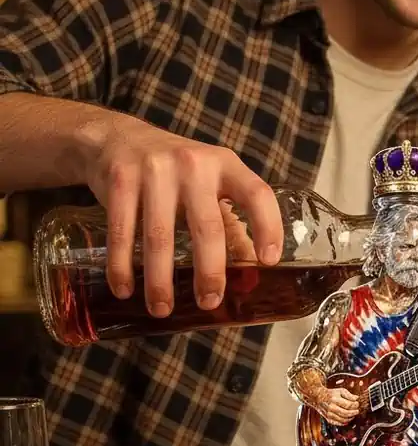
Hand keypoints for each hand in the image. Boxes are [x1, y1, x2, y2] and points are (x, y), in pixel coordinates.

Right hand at [76, 115, 283, 315]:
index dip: (268, 226)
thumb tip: (252, 267)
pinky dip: (122, 266)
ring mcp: (155, 171)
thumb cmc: (175, 169)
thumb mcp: (209, 183)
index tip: (269, 261)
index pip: (257, 194)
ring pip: (159, 237)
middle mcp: (194, 164)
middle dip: (210, 271)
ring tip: (162, 309)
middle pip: (207, 226)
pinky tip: (124, 288)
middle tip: (209, 302)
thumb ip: (229, 220)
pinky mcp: (120, 180)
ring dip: (160, 280)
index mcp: (225, 164)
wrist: (119, 136)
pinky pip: (122, 232)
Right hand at [315, 387, 359, 424]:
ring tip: (353, 415)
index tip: (357, 404)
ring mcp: (329, 414)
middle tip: (357, 411)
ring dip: (350, 418)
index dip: (355, 405)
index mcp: (335, 400)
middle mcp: (331, 408)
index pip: (348, 405)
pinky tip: (347, 420)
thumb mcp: (340, 391)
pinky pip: (337, 423)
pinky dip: (344, 423)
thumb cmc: (330, 393)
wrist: (318, 397)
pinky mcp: (328, 419)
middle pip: (346, 413)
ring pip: (342, 419)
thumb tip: (356, 398)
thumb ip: (349, 395)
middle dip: (354, 413)